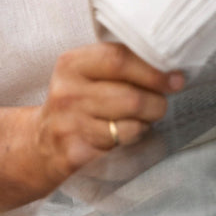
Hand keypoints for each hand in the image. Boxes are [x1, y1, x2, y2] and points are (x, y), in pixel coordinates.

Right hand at [30, 42, 183, 192]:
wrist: (40, 144)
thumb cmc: (80, 101)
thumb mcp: (90, 72)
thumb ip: (125, 62)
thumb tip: (172, 70)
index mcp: (72, 64)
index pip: (120, 59)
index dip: (154, 71)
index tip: (175, 79)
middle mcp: (67, 94)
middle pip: (132, 98)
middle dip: (157, 102)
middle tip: (159, 104)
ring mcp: (68, 126)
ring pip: (132, 126)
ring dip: (146, 124)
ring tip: (139, 120)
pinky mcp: (75, 156)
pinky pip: (123, 149)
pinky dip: (133, 143)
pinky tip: (123, 139)